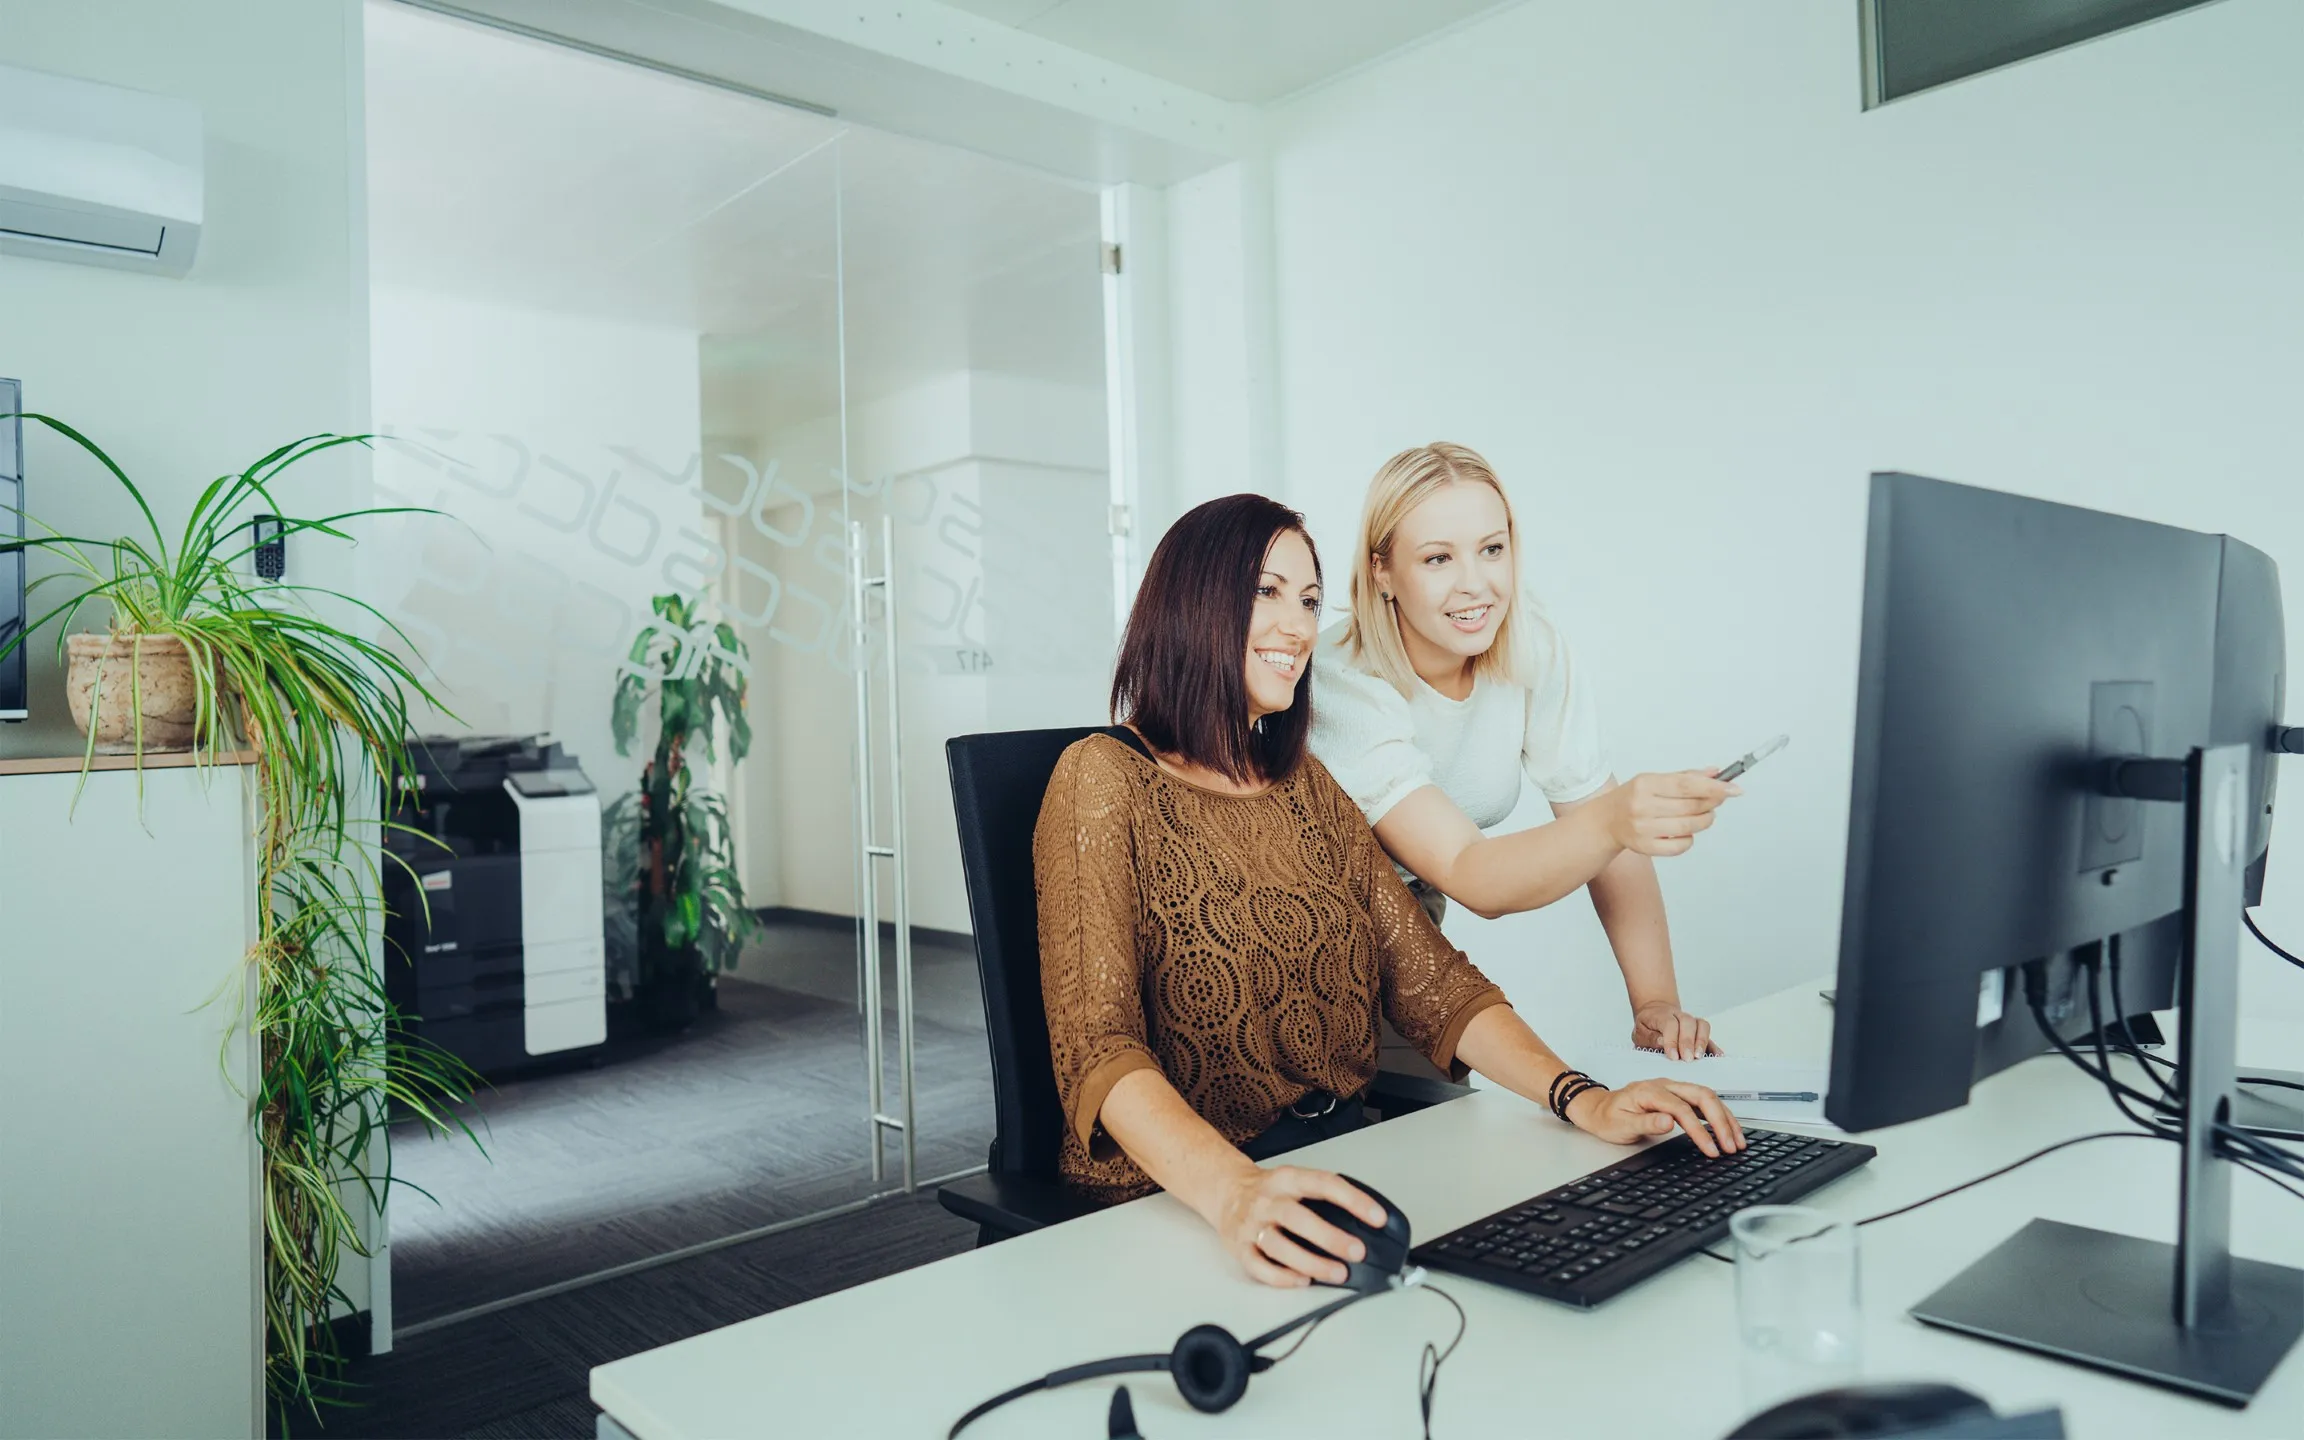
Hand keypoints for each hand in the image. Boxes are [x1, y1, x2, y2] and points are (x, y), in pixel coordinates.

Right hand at [1212, 1164, 1387, 1289]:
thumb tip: (1364, 1224)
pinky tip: (1302, 1281)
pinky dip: (1281, 1277)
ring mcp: (1251, 1224)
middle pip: (1297, 1217)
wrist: (1225, 1190)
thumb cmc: (1269, 1191)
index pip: (1323, 1184)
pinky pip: (1259, 1266)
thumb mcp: (1294, 1181)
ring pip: (1278, 1245)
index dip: (1353, 1200)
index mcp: (1286, 1179)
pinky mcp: (1240, 1247)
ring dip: (1310, 1262)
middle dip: (1329, 1237)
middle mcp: (1267, 1200)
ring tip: (1337, 1273)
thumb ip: (1322, 1197)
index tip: (1377, 1217)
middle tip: (1357, 1251)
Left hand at [1566, 1078, 1746, 1157]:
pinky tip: (1728, 1129)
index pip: (1682, 1109)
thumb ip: (1645, 1123)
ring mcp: (1673, 1088)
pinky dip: (1719, 1115)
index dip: (1699, 1130)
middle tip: (1731, 1146)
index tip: (1710, 1149)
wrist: (1599, 1108)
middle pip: (1702, 1096)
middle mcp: (1665, 1085)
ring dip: (1725, 1118)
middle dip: (1721, 1121)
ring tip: (1737, 1141)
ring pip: (1707, 1097)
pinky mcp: (1678, 1096)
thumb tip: (1669, 1122)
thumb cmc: (1608, 1117)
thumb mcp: (1621, 1125)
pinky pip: (1704, 1102)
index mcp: (1650, 1090)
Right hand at [1597, 771, 1737, 856]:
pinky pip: (1681, 846)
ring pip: (1689, 827)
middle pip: (1691, 807)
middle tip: (1719, 799)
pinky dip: (1689, 839)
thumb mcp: (1653, 780)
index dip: (1714, 787)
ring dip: (1704, 821)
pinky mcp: (1646, 847)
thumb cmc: (1633, 798)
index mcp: (1645, 784)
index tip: (1734, 789)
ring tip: (1705, 815)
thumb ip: (1685, 777)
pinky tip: (1685, 832)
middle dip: (1712, 804)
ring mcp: (1643, 829)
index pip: (1687, 785)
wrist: (1606, 821)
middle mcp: (1642, 806)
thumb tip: (1715, 773)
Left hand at [1632, 1001, 1719, 1061]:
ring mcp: (1690, 1021)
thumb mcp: (1640, 1032)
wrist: (1655, 1012)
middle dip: (1688, 1042)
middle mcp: (1678, 1015)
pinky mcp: (1699, 1030)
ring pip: (1701, 1024)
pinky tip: (1716, 1056)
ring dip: (1702, 1041)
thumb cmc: (1647, 1026)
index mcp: (1661, 1015)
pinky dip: (1713, 1045)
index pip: (1669, 1024)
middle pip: (1688, 1022)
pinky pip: (1709, 1034)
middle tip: (1687, 1059)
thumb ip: (1650, 1038)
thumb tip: (1662, 1043)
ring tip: (1699, 1057)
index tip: (1673, 1056)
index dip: (1672, 1040)